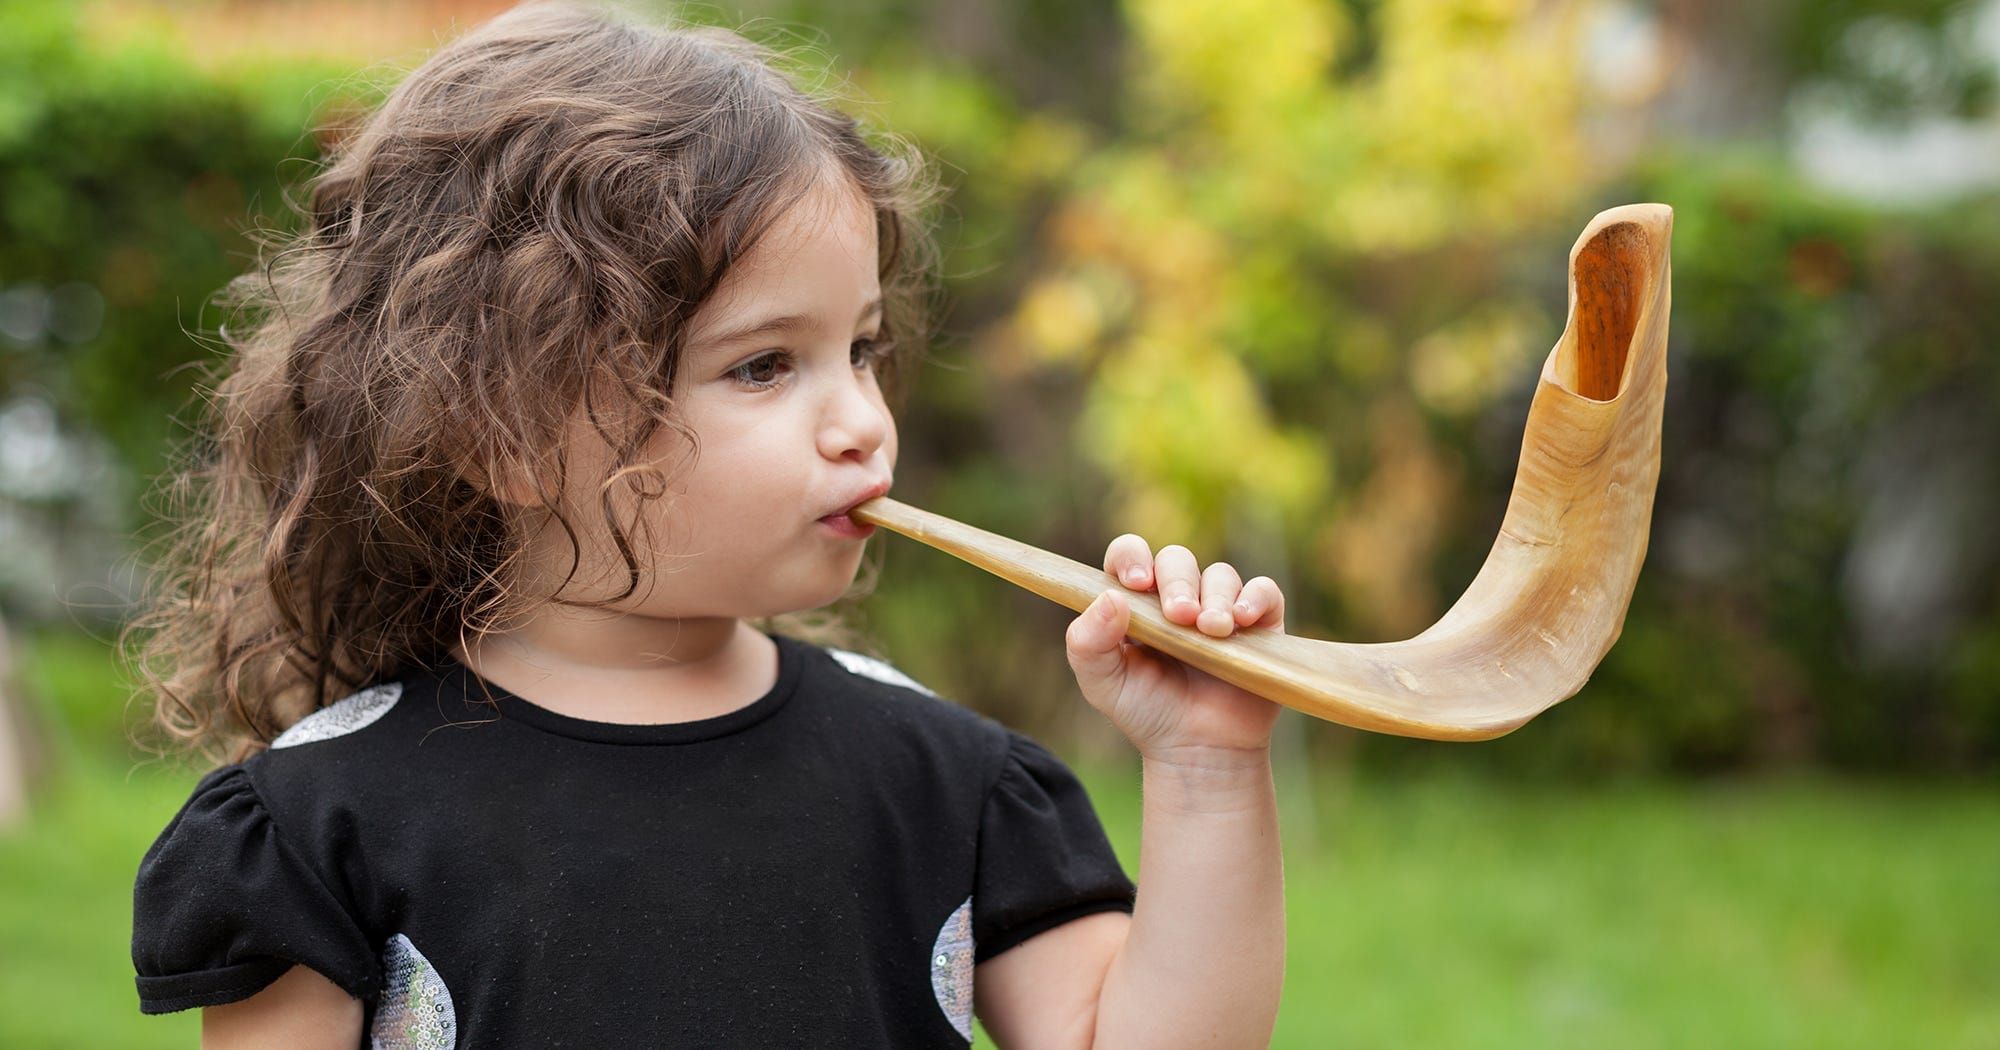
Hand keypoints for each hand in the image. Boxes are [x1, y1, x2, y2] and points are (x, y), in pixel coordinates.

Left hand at [1064, 534, 1285, 761]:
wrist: (1196, 751)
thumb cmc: (1145, 712)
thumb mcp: (1101, 682)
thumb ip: (1086, 642)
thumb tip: (1110, 597)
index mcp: (1135, 601)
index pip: (1130, 555)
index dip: (1132, 557)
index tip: (1136, 583)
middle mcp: (1178, 597)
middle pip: (1177, 560)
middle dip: (1177, 583)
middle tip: (1179, 617)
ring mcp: (1219, 607)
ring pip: (1220, 575)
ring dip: (1215, 598)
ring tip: (1211, 631)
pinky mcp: (1258, 624)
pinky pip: (1264, 592)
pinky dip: (1255, 598)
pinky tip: (1241, 620)